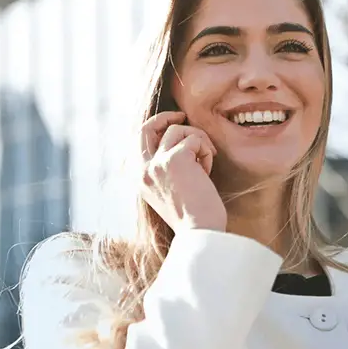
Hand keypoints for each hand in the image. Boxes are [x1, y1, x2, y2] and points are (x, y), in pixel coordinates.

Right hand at [139, 111, 226, 232]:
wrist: (201, 232)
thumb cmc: (193, 217)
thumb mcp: (170, 192)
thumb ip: (165, 170)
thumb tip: (179, 145)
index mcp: (140, 180)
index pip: (138, 142)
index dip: (155, 128)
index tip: (172, 124)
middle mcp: (143, 170)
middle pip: (146, 128)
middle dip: (165, 117)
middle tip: (182, 116)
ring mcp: (157, 163)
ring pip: (178, 130)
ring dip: (198, 141)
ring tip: (206, 162)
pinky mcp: (175, 158)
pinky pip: (195, 139)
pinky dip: (206, 151)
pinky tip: (208, 171)